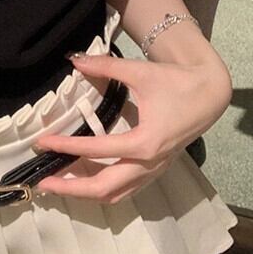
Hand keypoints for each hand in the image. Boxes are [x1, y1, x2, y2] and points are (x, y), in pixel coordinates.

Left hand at [32, 53, 231, 203]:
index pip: (97, 150)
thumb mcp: (139, 72)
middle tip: (42, 181)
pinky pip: (126, 189)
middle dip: (71, 188)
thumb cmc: (177, 82)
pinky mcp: (156, 170)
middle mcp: (149, 164)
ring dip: (85, 192)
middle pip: (104, 188)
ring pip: (115, 194)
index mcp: (145, 142)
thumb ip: (105, 67)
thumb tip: (74, 59)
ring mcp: (154, 170)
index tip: (43, 143)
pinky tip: (84, 180)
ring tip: (58, 184)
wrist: (210, 93)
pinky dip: (103, 189)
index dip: (66, 147)